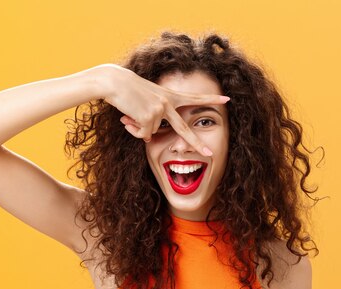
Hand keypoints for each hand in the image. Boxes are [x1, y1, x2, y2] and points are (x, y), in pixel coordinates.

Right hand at [92, 64, 229, 155]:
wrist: (113, 81)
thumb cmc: (126, 90)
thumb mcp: (145, 101)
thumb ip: (151, 118)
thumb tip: (147, 138)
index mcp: (170, 96)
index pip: (194, 98)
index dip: (210, 100)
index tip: (227, 99)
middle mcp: (168, 103)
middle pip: (184, 129)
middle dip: (197, 144)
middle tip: (210, 154)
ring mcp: (159, 110)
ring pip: (151, 133)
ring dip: (139, 127)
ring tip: (130, 112)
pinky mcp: (149, 117)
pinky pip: (143, 134)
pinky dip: (134, 130)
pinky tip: (128, 117)